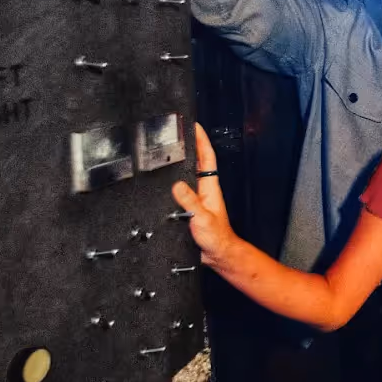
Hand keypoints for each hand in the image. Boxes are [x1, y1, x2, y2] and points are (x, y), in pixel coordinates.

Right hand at [171, 123, 238, 268]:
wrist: (217, 255)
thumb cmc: (216, 238)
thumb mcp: (202, 218)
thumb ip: (190, 202)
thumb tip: (177, 185)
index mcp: (209, 188)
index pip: (207, 158)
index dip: (201, 141)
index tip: (194, 126)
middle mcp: (203, 190)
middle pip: (196, 163)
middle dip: (190, 146)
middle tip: (179, 131)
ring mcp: (197, 199)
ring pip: (187, 176)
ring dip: (180, 162)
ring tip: (169, 148)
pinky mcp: (189, 209)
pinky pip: (180, 191)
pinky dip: (172, 181)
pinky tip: (163, 180)